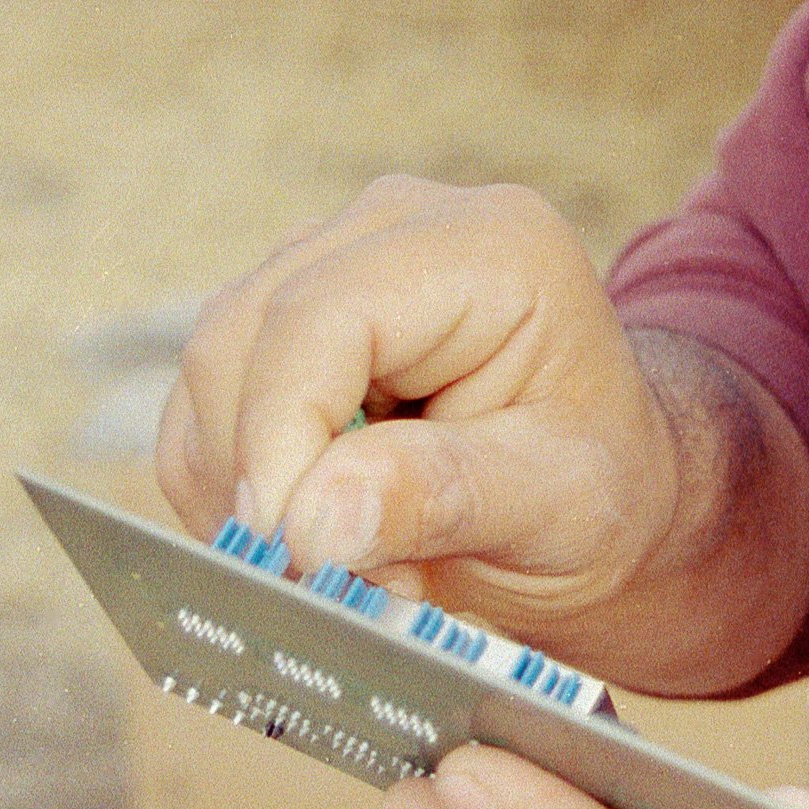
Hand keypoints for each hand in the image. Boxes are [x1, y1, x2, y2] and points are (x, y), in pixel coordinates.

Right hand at [155, 175, 808, 692]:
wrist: (604, 489)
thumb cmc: (601, 488)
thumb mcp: (556, 504)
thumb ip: (442, 498)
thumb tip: (311, 521)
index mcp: (488, 246)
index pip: (323, 317)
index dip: (281, 435)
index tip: (290, 549)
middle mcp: (397, 226)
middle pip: (244, 339)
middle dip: (268, 477)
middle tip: (338, 582)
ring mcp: (329, 262)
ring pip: (209, 375)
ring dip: (251, 493)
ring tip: (354, 567)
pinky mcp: (283, 322)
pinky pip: (204, 409)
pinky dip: (234, 492)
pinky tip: (322, 538)